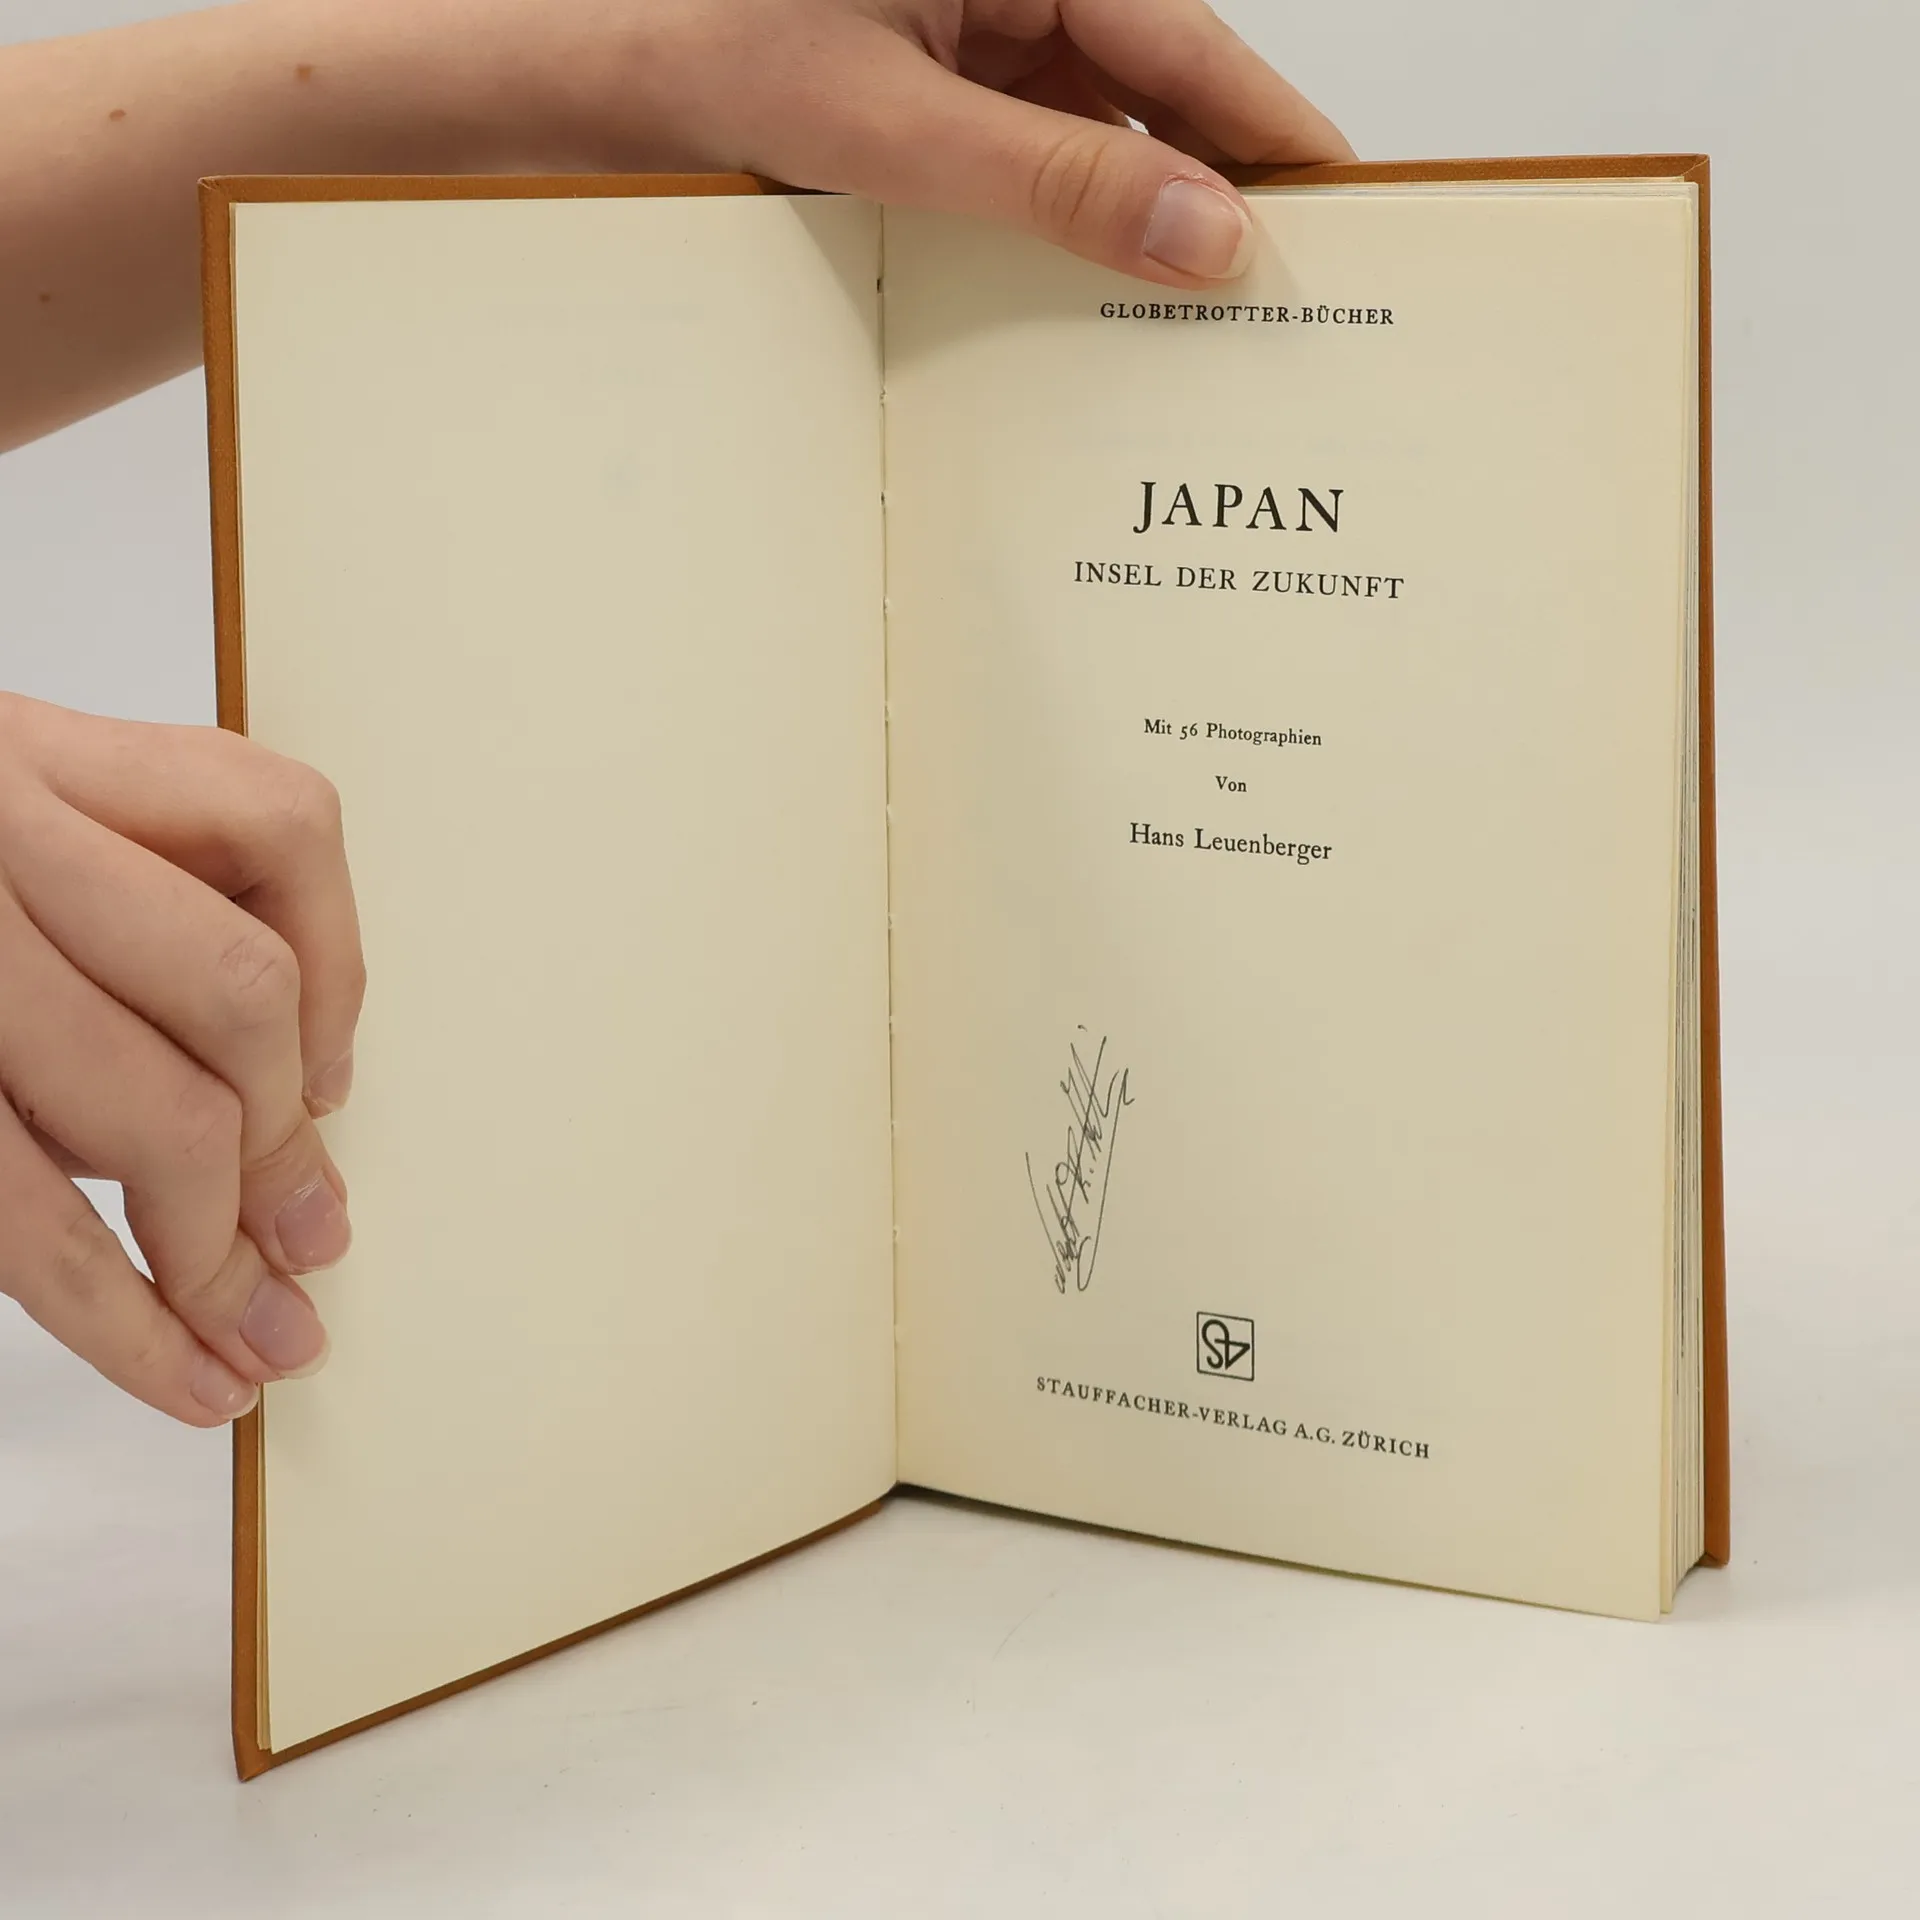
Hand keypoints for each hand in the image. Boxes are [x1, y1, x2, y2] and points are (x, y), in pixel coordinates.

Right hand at [0, 694, 362, 1424]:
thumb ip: (126, 915)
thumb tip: (293, 1106)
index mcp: (34, 757)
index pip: (274, 827)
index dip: (337, 975)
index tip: (329, 1089)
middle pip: (237, 993)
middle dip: (286, 1145)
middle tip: (306, 1247)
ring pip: (156, 1112)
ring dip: (219, 1248)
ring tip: (251, 1334)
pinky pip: (27, 1221)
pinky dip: (118, 1319)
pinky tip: (176, 1369)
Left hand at [2, 0, 1350, 441]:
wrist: (566, 72)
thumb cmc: (694, 49)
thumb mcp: (883, 125)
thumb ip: (1050, 183)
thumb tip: (1204, 239)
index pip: (1191, 51)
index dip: (1275, 146)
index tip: (1351, 227)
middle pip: (1160, 100)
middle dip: (1220, 202)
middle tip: (1292, 314)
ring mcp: (974, 47)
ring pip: (1100, 147)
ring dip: (1140, 237)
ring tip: (1203, 345)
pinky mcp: (933, 100)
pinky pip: (1031, 170)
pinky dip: (1062, 243)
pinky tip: (1091, 318)